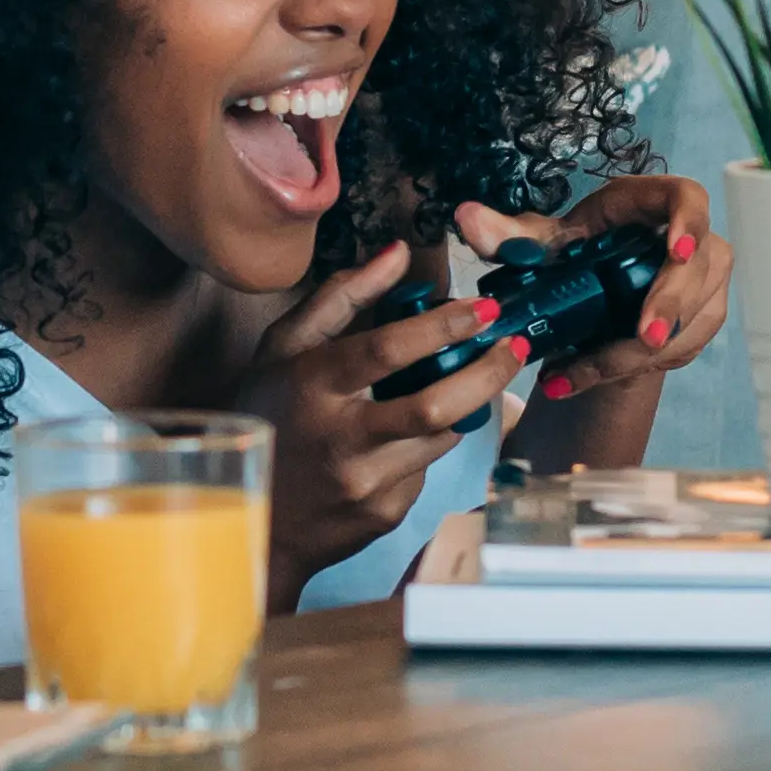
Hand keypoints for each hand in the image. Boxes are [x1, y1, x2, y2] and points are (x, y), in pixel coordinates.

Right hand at [232, 236, 534, 601]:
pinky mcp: (383, 514)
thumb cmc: (268, 416)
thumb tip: (396, 254)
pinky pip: (426, 469)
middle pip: (433, 407)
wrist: (256, 517)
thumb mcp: (283, 349)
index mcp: (311, 387)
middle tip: (514, 348)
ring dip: (466, 406)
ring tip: (475, 379)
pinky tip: (416, 431)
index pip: (386, 350)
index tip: (484, 308)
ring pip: (441, 439)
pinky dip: (431, 444)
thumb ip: (341, 298)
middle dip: (486, 374)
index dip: (442, 326)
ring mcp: (364, 483)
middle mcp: (339, 439)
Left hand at [455, 175, 732, 404]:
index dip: (690, 223)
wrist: (591, 298)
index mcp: (648, 203)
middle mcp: (688, 239)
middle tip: (644, 340)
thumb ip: (506, 235)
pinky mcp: (701, 319)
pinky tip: (584, 376)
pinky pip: (681, 349)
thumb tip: (466, 219)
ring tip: (577, 371)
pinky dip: (630, 368)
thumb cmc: (573, 254)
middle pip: (697, 269)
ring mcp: (703, 282)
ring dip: (639, 351)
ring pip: (692, 319)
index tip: (676, 252)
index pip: (688, 197)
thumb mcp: (540, 245)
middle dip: (671, 307)